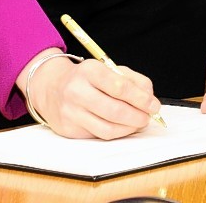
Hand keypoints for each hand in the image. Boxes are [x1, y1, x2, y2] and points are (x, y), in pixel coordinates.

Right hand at [22, 49, 163, 139]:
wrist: (51, 88)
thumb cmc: (86, 79)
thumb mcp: (108, 69)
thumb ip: (133, 80)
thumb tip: (149, 98)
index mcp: (89, 71)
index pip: (120, 86)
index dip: (141, 98)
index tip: (153, 105)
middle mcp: (76, 91)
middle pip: (115, 110)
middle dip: (137, 117)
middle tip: (148, 117)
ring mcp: (71, 112)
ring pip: (108, 128)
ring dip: (129, 129)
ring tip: (138, 123)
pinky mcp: (68, 129)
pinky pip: (99, 136)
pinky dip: (116, 133)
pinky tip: (123, 127)